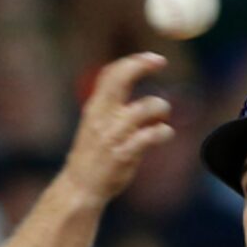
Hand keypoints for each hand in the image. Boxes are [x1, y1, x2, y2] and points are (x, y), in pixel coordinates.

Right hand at [60, 53, 174, 204]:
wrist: (80, 188)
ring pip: (144, 108)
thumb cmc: (92, 158)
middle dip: (141, 65)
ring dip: (160, 107)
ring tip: (163, 116)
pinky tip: (166, 133)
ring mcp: (113, 135)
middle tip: (160, 62)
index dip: (132, 62)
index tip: (152, 59)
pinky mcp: (124, 154)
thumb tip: (141, 99)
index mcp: (94, 108)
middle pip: (121, 79)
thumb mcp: (96, 127)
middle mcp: (102, 117)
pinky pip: (149, 136)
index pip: (110, 74)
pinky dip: (163, 131)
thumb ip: (113, 111)